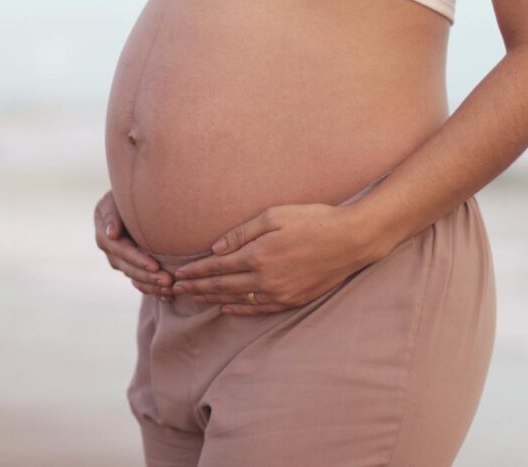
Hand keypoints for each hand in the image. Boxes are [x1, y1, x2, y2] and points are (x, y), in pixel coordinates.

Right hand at [94, 190, 175, 300]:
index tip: (155, 266)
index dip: (138, 260)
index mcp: (105, 237)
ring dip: (153, 286)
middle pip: (130, 270)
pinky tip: (168, 296)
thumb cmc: (123, 196)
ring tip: (171, 290)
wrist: (130, 201)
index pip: (123, 252)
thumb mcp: (113, 200)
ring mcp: (122, 263)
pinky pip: (141, 283)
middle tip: (168, 281)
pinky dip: (154, 291)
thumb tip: (112, 233)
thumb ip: (112, 215)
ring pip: (136, 279)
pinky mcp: (133, 268)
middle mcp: (112, 254)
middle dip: (149, 277)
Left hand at [171, 202, 380, 314]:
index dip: (196, 272)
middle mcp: (265, 280)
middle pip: (222, 286)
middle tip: (176, 290)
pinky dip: (241, 310)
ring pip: (238, 300)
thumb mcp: (274, 216)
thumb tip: (215, 248)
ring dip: (213, 300)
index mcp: (257, 256)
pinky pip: (260, 310)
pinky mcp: (293, 300)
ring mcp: (280, 293)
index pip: (217, 267)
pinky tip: (228, 309)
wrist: (352, 240)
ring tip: (196, 299)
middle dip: (197, 288)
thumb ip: (242, 233)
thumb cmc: (313, 220)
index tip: (179, 275)